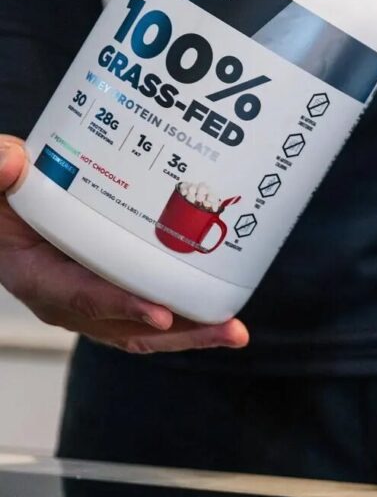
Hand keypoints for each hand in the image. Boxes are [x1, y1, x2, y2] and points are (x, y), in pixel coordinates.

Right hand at [0, 136, 248, 353]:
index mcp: (36, 276)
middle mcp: (68, 298)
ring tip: (234, 330)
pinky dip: (186, 312)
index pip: (82, 296)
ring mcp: (94, 299)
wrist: (7, 209)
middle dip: (181, 333)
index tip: (160, 313)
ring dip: (193, 331)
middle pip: (128, 327)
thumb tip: (12, 163)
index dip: (121, 306)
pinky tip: (221, 306)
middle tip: (227, 330)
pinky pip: (152, 307)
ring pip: (146, 327)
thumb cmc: (2, 198)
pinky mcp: (114, 289)